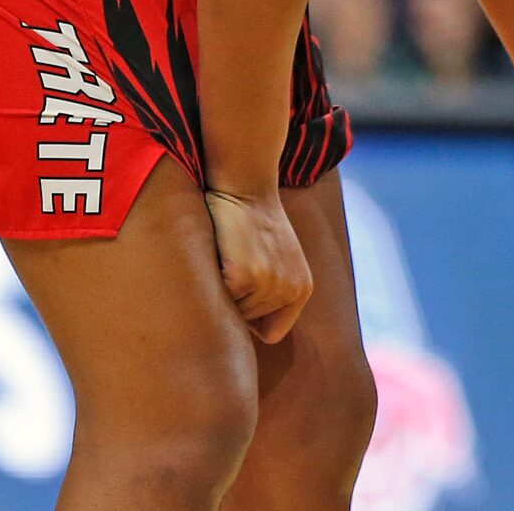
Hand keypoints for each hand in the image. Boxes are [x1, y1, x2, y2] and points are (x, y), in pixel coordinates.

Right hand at [204, 187, 312, 342]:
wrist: (246, 183)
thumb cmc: (253, 220)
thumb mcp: (277, 257)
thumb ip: (271, 290)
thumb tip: (242, 331)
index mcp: (302, 288)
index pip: (272, 332)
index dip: (252, 317)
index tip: (243, 290)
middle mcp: (291, 289)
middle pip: (247, 323)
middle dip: (234, 300)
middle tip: (234, 261)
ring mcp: (269, 284)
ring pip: (231, 313)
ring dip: (222, 290)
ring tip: (228, 255)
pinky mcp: (245, 277)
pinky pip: (217, 298)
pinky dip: (211, 281)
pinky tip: (219, 254)